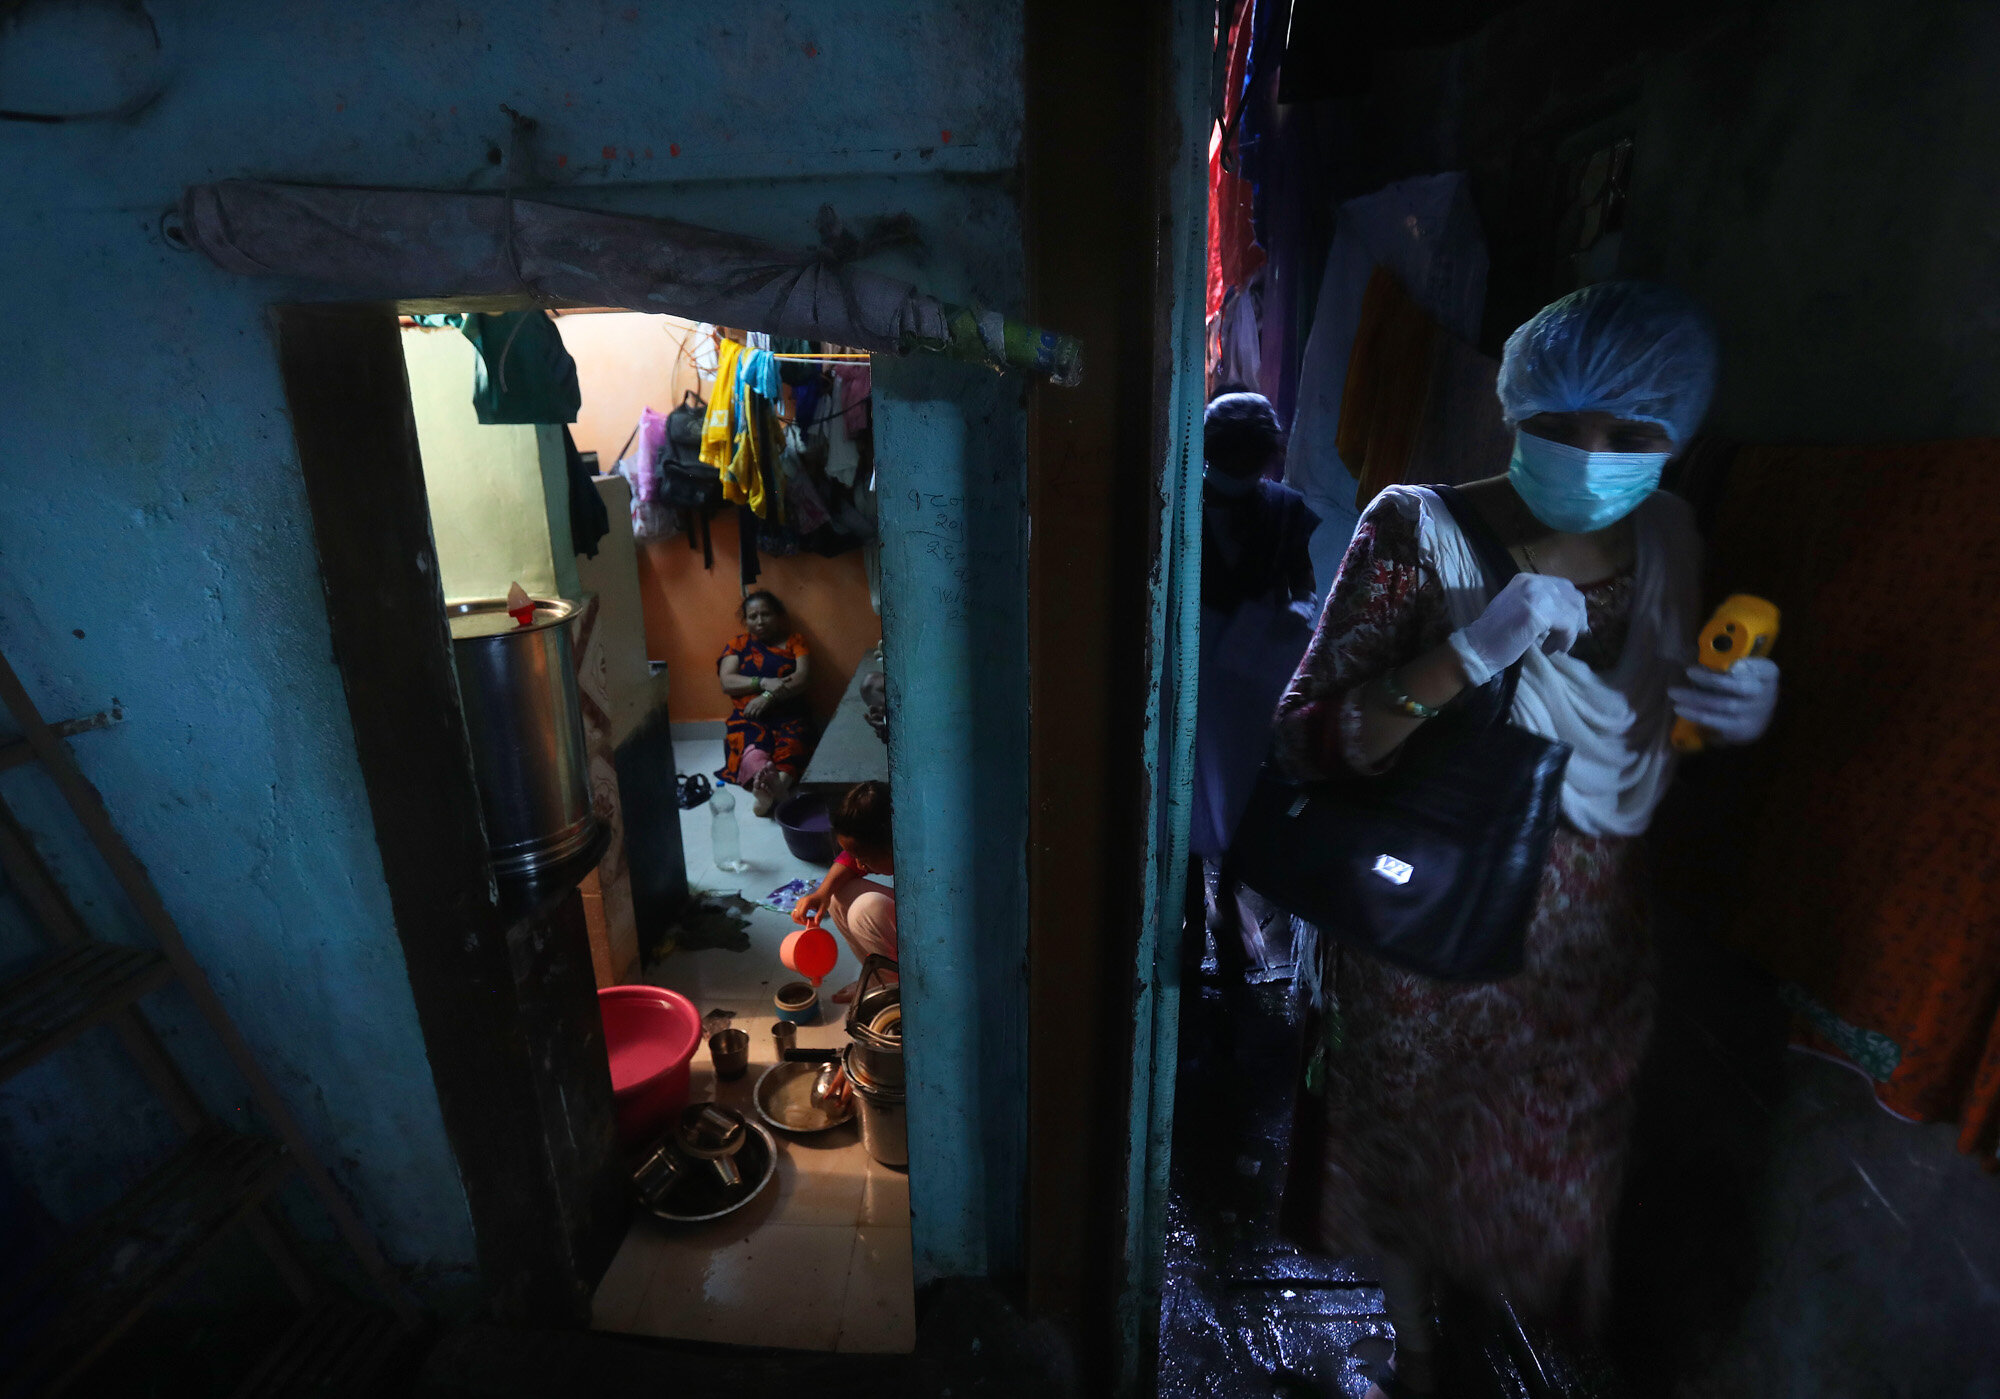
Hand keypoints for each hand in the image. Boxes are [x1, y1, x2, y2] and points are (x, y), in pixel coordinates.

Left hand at [743, 694, 770, 718]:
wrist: (766, 697)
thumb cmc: (760, 699)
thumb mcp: (753, 700)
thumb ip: (750, 704)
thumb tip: (747, 710)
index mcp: (750, 703)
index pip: (745, 710)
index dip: (745, 714)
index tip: (745, 716)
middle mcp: (753, 705)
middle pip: (748, 713)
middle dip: (748, 716)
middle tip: (749, 718)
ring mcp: (757, 707)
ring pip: (752, 714)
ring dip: (752, 717)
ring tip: (752, 718)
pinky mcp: (761, 708)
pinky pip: (757, 714)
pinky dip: (756, 716)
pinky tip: (757, 717)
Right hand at [792, 891, 830, 924]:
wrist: (822, 893)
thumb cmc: (824, 900)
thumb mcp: (824, 908)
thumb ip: (819, 916)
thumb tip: (815, 924)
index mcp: (807, 901)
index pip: (801, 914)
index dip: (804, 921)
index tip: (810, 923)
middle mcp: (801, 901)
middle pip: (796, 915)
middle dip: (801, 922)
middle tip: (809, 923)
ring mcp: (798, 902)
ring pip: (793, 915)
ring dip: (799, 920)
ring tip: (807, 921)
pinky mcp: (798, 904)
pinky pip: (795, 913)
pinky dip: (799, 918)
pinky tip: (807, 918)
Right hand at [1447, 572, 1588, 684]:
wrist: (1477, 647)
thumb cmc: (1496, 634)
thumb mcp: (1519, 609)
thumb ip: (1540, 604)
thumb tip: (1569, 613)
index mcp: (1525, 579)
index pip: (1563, 586)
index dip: (1572, 606)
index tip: (1572, 626)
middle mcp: (1532, 581)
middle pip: (1572, 596)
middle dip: (1577, 617)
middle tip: (1570, 637)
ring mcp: (1536, 595)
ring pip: (1572, 611)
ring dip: (1570, 632)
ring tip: (1557, 646)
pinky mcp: (1539, 613)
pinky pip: (1568, 624)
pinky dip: (1567, 639)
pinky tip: (1556, 649)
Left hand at [1670, 657, 1778, 744]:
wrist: (1759, 716)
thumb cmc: (1745, 685)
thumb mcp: (1746, 669)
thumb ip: (1729, 663)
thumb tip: (1701, 662)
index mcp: (1768, 674)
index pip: (1764, 668)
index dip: (1748, 666)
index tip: (1731, 664)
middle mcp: (1765, 694)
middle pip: (1737, 686)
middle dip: (1710, 679)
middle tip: (1688, 671)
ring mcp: (1754, 714)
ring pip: (1723, 705)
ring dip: (1696, 699)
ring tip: (1675, 692)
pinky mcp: (1742, 730)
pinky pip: (1717, 722)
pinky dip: (1697, 715)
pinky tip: (1682, 709)